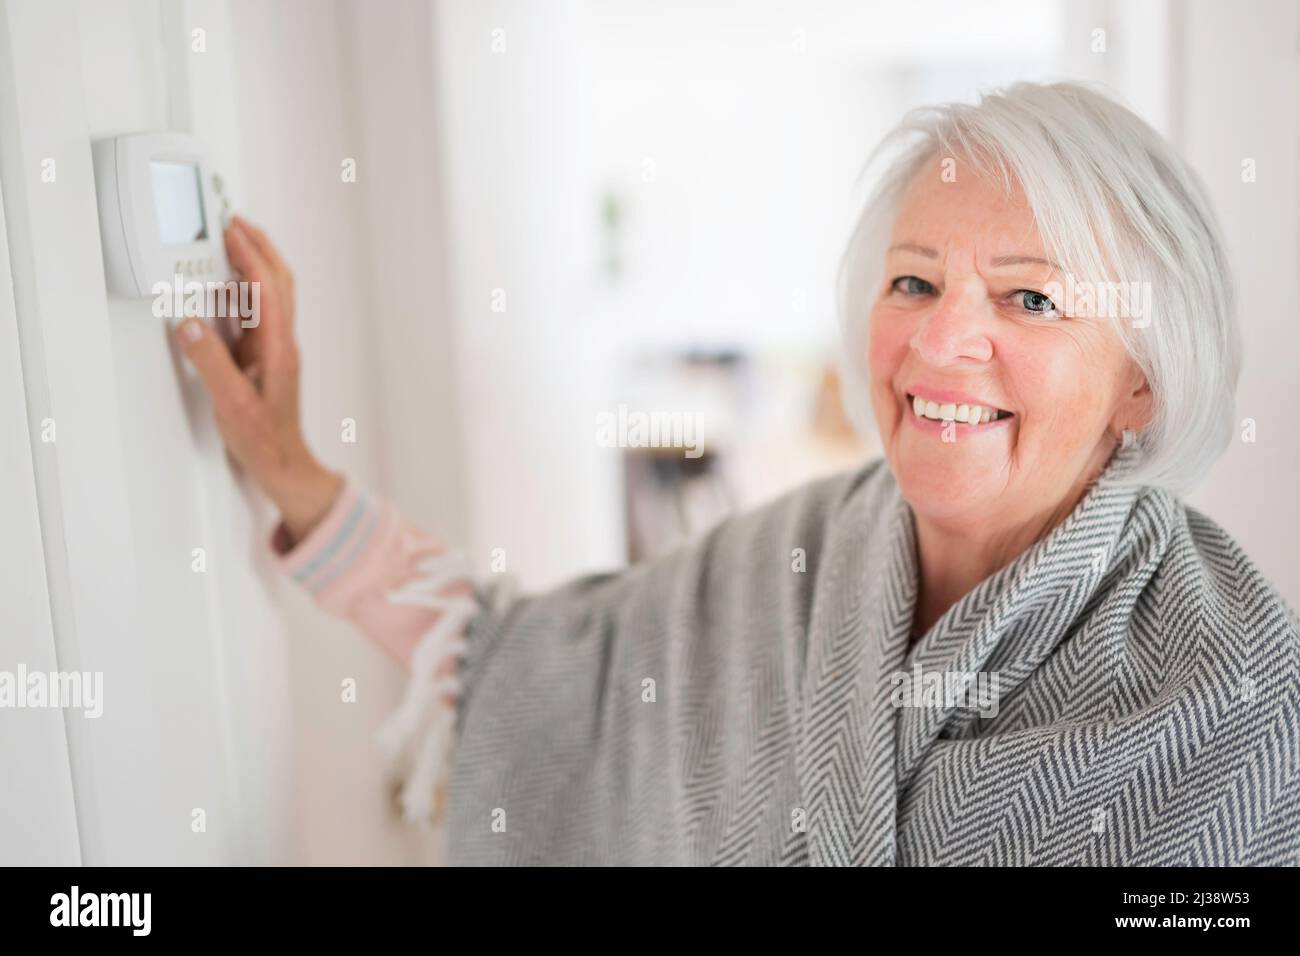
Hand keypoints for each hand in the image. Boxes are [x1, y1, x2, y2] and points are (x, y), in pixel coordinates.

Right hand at [174, 215, 341, 543]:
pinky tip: (229, 289)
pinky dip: (246, 290)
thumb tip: (189, 324)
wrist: (284, 466)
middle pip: (279, 283)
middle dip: (260, 248)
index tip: (232, 229)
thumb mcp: (230, 404)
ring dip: (255, 264)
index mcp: (278, 349)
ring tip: (232, 243)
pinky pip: (259, 313)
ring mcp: (276, 350)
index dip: (251, 255)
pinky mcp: (266, 359)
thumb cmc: (264, 441)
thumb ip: (209, 362)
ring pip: (272, 295)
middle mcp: (281, 344)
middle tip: (235, 223)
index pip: (268, 289)